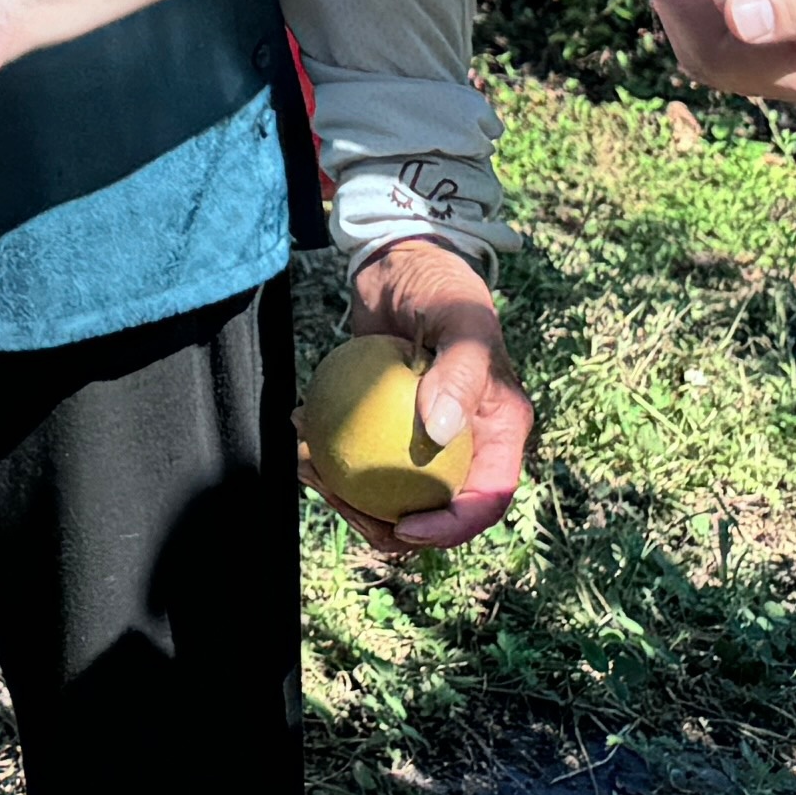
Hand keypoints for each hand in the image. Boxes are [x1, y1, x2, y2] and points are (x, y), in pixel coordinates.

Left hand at [330, 236, 535, 553]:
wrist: (404, 265)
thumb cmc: (442, 288)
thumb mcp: (461, 322)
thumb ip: (460, 373)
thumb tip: (436, 432)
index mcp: (498, 435)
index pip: (484, 501)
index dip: (450, 529)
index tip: (404, 528)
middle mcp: (464, 445)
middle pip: (430, 511)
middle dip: (382, 522)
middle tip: (333, 491)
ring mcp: (423, 439)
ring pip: (389, 492)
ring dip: (345, 491)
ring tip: (306, 461)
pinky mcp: (384, 425)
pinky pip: (360, 454)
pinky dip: (329, 451)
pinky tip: (297, 428)